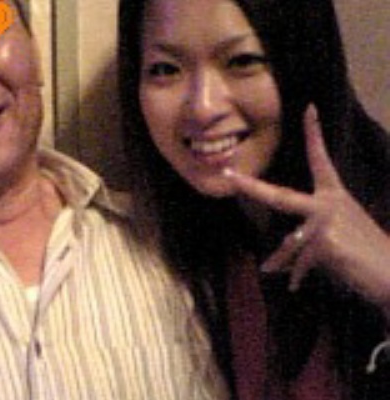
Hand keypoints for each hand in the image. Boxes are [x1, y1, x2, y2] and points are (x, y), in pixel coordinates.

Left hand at [224, 105, 389, 308]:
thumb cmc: (364, 257)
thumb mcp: (331, 241)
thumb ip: (301, 242)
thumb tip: (270, 266)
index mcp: (334, 196)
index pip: (321, 160)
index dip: (314, 134)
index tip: (309, 108)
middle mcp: (329, 203)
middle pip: (279, 196)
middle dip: (250, 188)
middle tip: (228, 175)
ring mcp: (326, 222)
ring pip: (289, 243)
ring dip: (282, 262)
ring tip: (274, 273)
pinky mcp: (325, 243)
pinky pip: (298, 263)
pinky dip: (295, 276)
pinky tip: (295, 287)